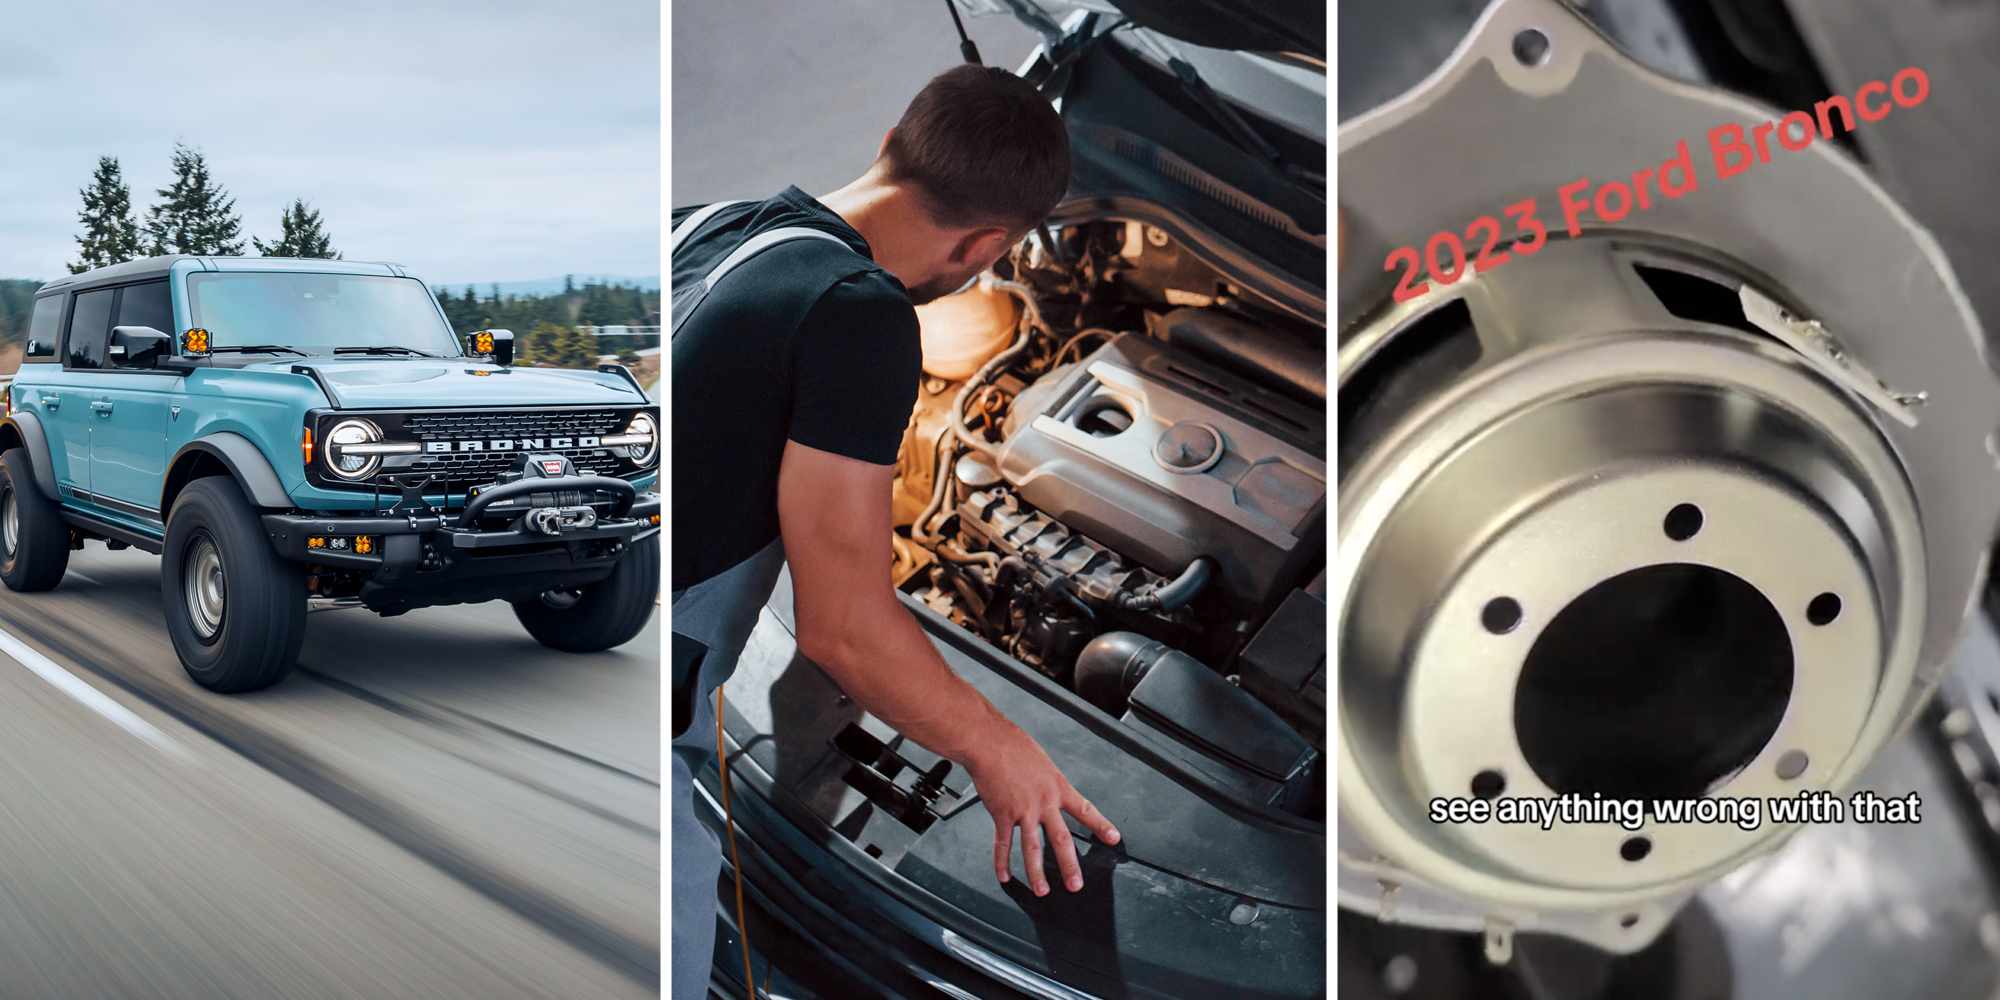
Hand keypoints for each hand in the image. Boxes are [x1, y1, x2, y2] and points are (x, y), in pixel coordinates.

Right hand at [965, 724, 1120, 895]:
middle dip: (1070, 865)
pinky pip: (1003, 843)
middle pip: (1061, 839)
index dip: (1101, 825)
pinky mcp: (1002, 814)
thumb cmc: (1013, 745)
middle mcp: (1043, 801)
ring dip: (1037, 872)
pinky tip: (1004, 875)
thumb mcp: (1042, 760)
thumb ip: (1047, 781)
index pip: (1085, 810)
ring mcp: (1023, 810)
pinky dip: (1002, 861)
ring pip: (1032, 848)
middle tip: (1075, 884)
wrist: (989, 742)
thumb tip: (1049, 789)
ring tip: (1041, 890)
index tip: (1113, 838)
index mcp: (1057, 786)